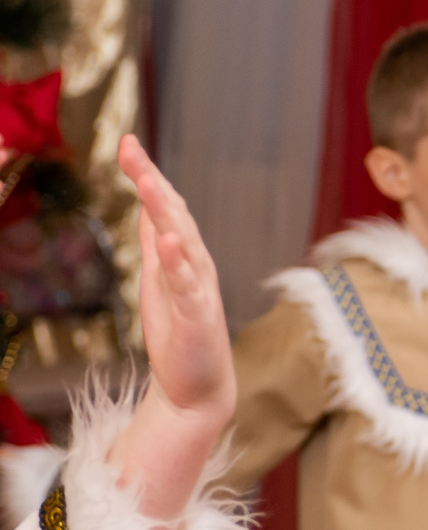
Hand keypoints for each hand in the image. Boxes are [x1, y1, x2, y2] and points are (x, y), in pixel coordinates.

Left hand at [125, 136, 232, 424]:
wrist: (197, 387)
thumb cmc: (179, 336)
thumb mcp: (159, 280)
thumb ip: (156, 244)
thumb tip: (147, 209)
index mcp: (183, 256)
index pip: (166, 206)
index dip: (147, 174)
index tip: (127, 143)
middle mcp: (195, 264)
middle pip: (174, 214)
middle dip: (153, 181)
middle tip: (132, 149)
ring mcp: (198, 289)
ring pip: (183, 241)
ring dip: (167, 210)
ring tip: (149, 183)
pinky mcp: (197, 315)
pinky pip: (188, 284)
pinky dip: (180, 262)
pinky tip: (169, 241)